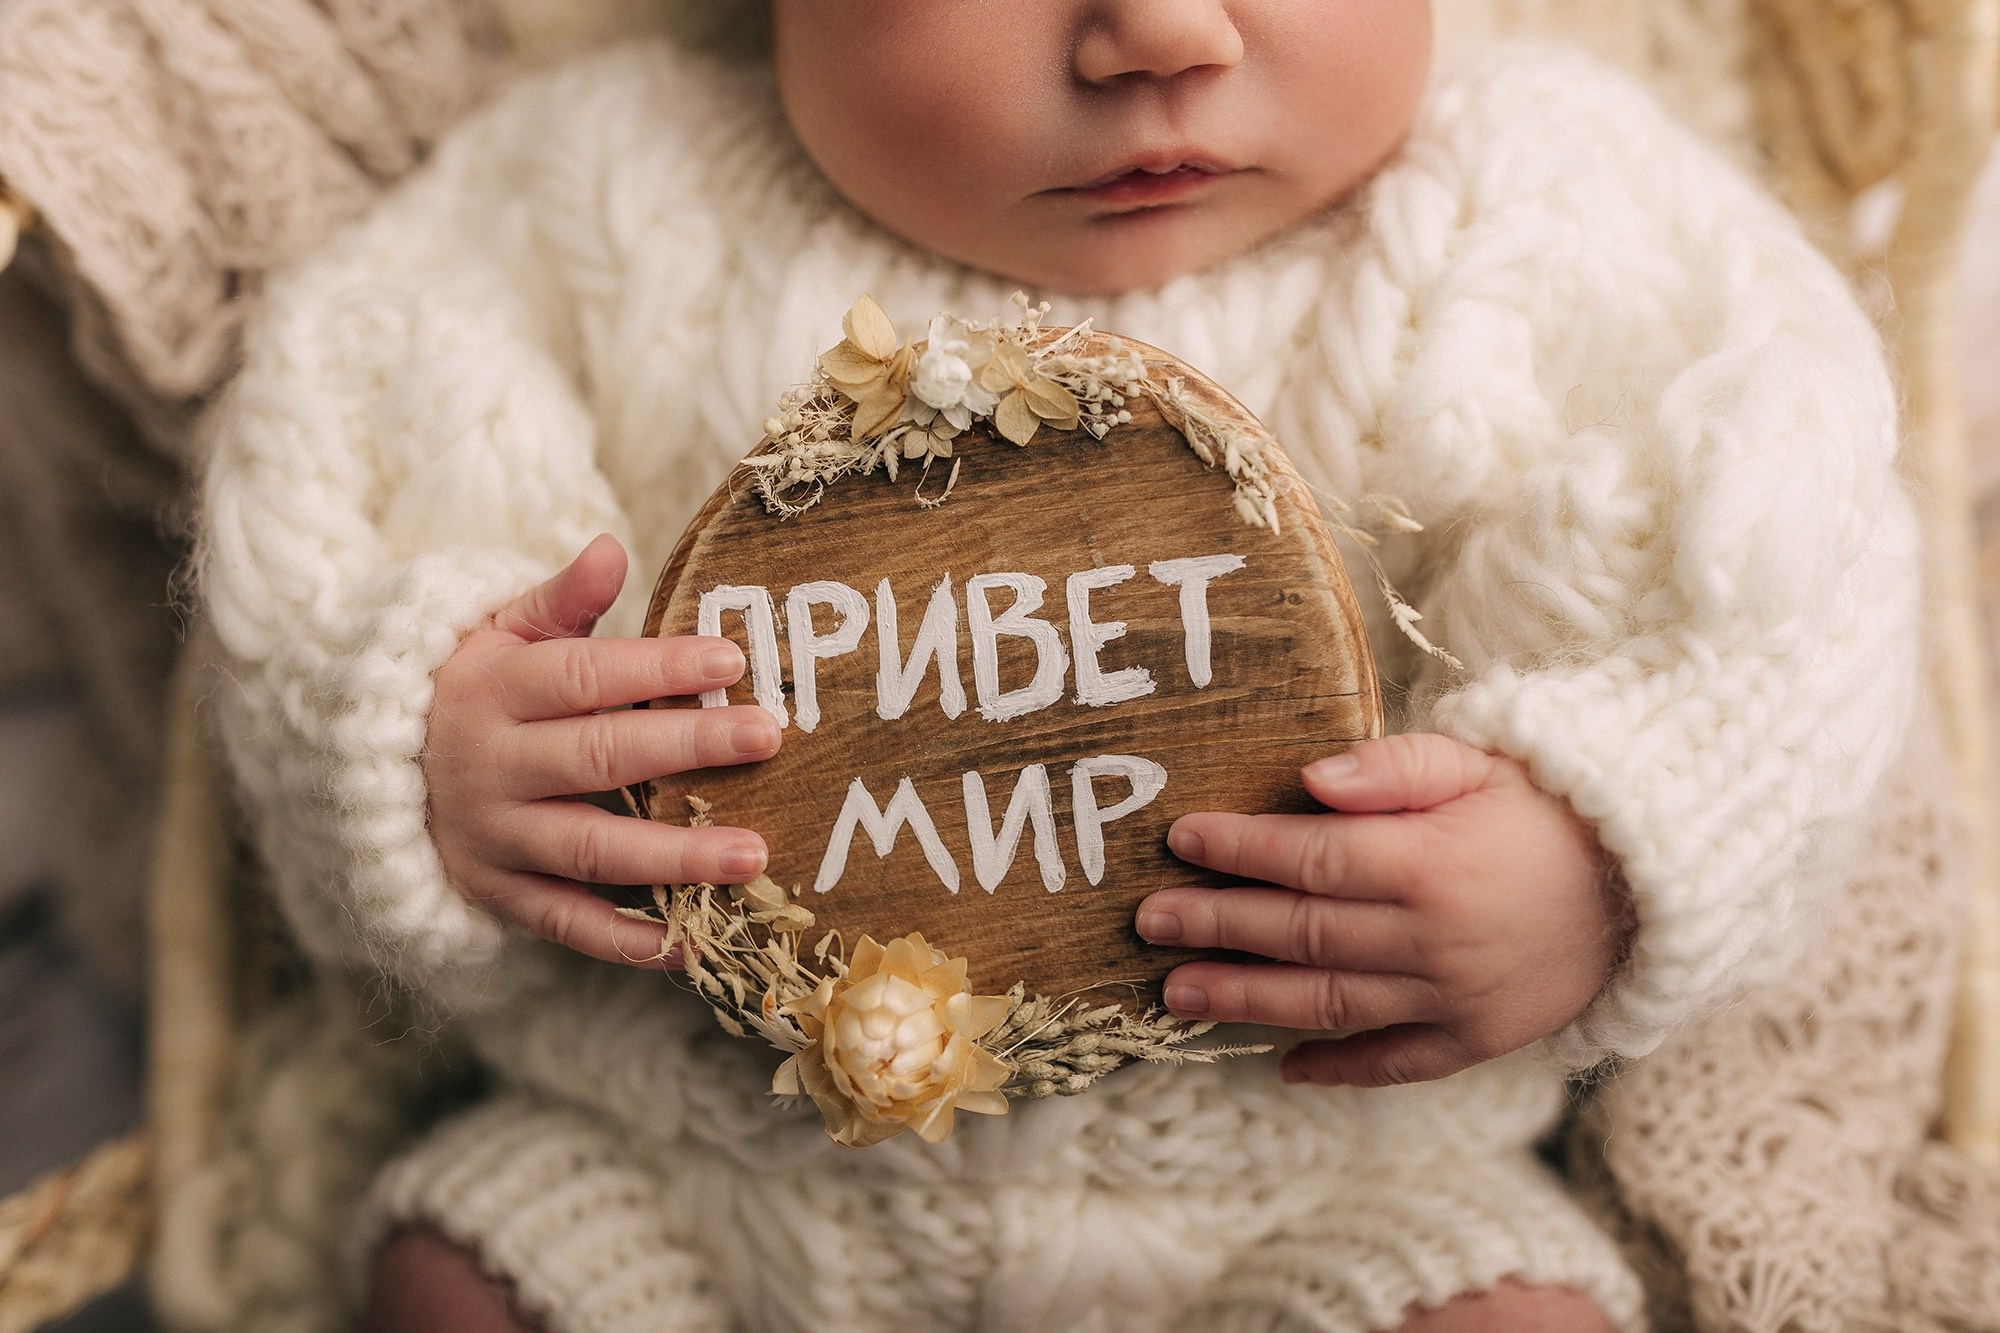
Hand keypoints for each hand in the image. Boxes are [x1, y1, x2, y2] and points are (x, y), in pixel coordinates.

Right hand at [424, 534, 780, 966]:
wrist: (373, 774)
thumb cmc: (474, 689)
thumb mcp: (500, 631)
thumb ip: (561, 598)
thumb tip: (610, 547)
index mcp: (494, 690)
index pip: (583, 676)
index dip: (656, 667)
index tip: (731, 658)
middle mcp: (490, 767)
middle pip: (599, 758)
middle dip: (687, 747)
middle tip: (767, 738)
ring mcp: (494, 838)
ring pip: (591, 849)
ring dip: (675, 856)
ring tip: (754, 855)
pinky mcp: (499, 896)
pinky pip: (567, 925)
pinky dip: (626, 942)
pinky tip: (693, 944)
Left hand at [1137, 732, 1628, 1086]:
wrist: (1654, 882)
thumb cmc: (1552, 807)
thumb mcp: (1481, 761)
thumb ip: (1394, 768)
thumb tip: (1309, 779)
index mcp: (1426, 862)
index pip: (1307, 857)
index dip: (1238, 848)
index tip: (1181, 840)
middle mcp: (1430, 938)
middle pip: (1300, 933)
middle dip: (1217, 925)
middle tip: (1149, 923)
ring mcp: (1452, 998)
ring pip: (1326, 1003)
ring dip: (1245, 1000)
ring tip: (1177, 995)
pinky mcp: (1478, 1038)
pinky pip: (1394, 1063)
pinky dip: (1336, 1068)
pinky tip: (1280, 1064)